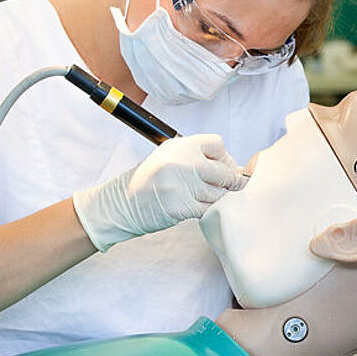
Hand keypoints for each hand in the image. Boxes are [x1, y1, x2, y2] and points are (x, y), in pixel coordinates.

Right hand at [72, 134, 245, 250]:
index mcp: (180, 146)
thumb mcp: (168, 157)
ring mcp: (183, 185)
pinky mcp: (182, 206)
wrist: (121, 204)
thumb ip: (197, 157)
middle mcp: (182, 162)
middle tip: (216, 187)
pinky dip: (206, 210)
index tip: (216, 167)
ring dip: (214, 198)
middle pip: (224, 172)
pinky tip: (193, 207)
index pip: (218, 145)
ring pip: (219, 193)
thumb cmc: (148, 181)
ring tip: (198, 197)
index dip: (220, 157)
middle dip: (225, 182)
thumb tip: (235, 167)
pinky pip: (209, 209)